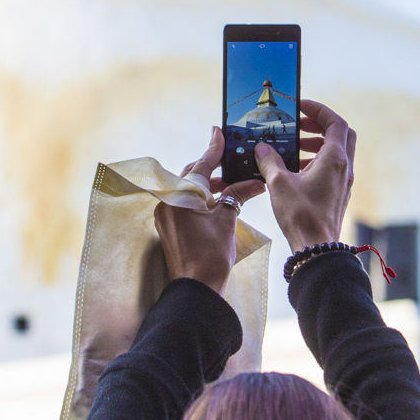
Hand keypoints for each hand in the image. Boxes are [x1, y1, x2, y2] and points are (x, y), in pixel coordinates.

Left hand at [153, 128, 264, 294]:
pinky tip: (219, 201)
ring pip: (189, 190)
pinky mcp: (168, 226)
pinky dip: (201, 200)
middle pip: (193, 175)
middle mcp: (169, 199)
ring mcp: (166, 213)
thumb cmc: (212, 254)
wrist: (196, 287)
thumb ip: (237, 196)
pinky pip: (185, 204)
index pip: (202, 163)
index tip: (219, 132)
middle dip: (214, 168)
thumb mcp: (228, 220)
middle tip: (232, 160)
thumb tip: (253, 183)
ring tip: (233, 184)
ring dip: (210, 186)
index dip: (214, 148)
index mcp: (182, 192)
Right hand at [254, 100, 355, 252]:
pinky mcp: (338, 194)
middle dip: (321, 125)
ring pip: (338, 152)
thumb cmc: (301, 215)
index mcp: (335, 159)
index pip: (335, 122)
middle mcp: (344, 168)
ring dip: (318, 144)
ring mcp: (344, 182)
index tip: (301, 107)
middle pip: (341, 134)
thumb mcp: (279, 183)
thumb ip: (270, 161)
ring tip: (295, 147)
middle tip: (300, 125)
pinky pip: (333, 168)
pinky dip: (318, 160)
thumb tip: (262, 148)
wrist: (316, 249)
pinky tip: (297, 169)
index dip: (319, 110)